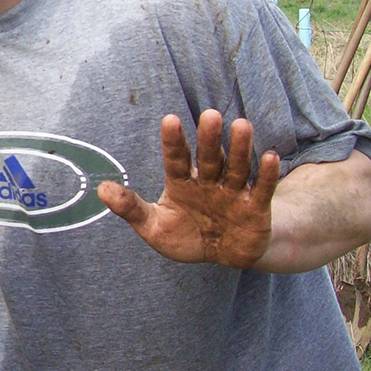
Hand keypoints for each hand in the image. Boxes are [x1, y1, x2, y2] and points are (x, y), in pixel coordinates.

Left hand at [97, 109, 279, 268]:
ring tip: (242, 125)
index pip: (175, 159)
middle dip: (210, 139)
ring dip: (240, 148)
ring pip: (236, 167)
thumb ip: (130, 208)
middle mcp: (208, 182)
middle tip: (210, 115)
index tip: (170, 120)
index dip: (173, 141)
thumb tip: (101, 190)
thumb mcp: (154, 226)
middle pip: (209, 158)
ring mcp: (232, 193)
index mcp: (181, 183)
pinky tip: (270, 157)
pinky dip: (266, 175)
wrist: (220, 256)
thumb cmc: (184, 236)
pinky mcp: (255, 208)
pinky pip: (260, 189)